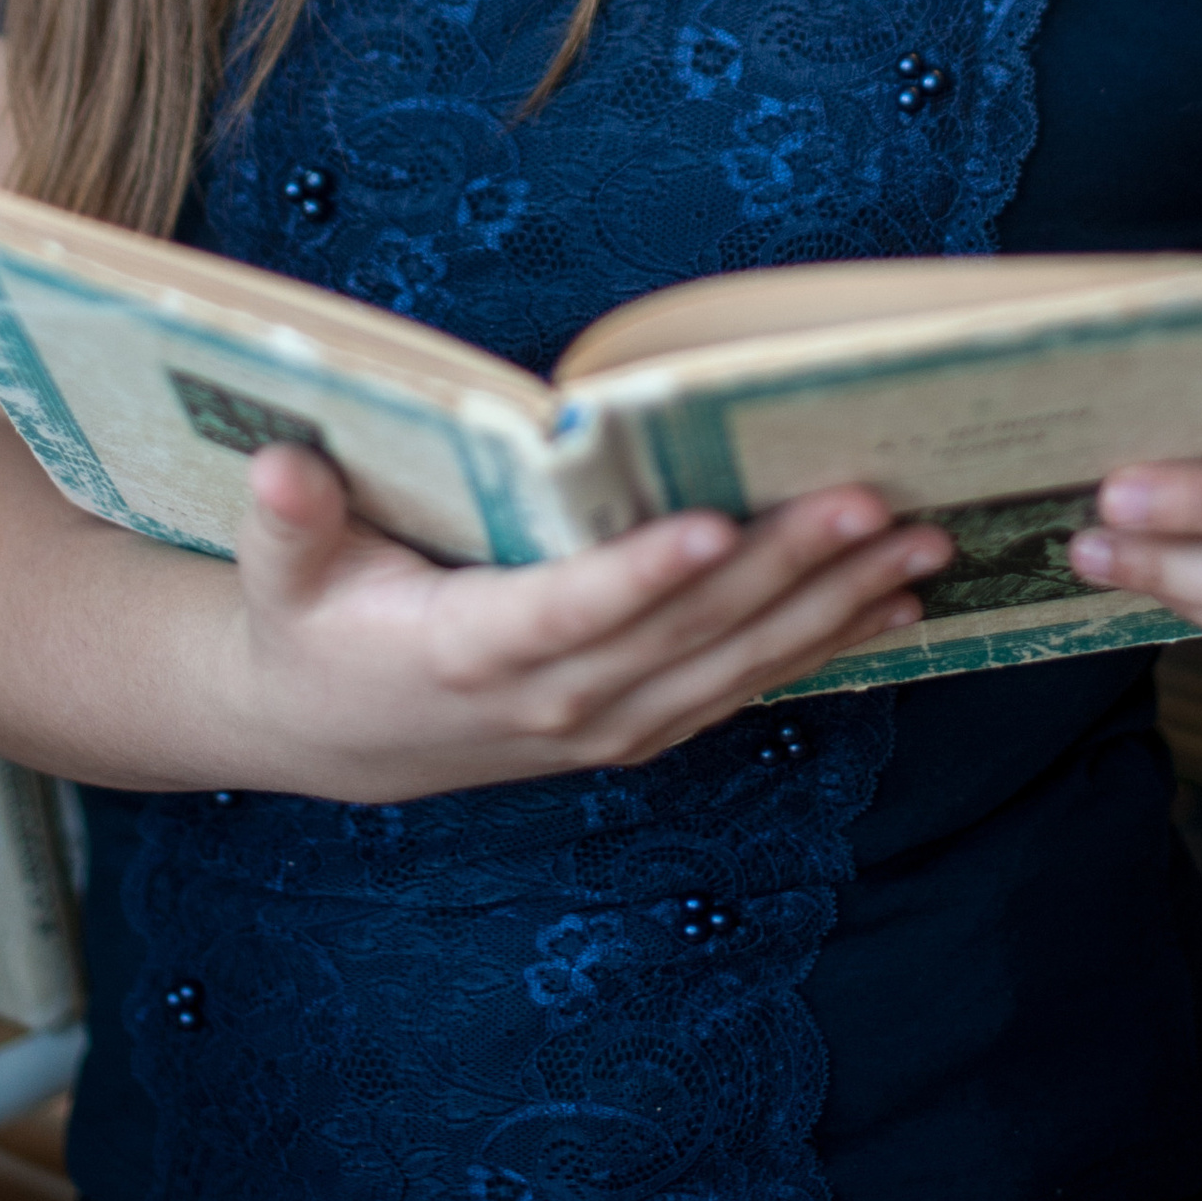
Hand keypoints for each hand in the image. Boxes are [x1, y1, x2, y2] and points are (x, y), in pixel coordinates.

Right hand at [227, 447, 951, 801]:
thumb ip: (289, 521)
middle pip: (684, 635)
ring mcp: (606, 726)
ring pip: (735, 667)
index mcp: (466, 654)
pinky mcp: (639, 728)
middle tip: (872, 499)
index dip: (641, 575)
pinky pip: (744, 690)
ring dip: (834, 607)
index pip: (568, 613)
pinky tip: (895, 603)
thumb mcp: (280, 572)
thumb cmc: (309, 624)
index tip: (712, 523)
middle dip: (785, 567)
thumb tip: (281, 466)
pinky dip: (824, 648)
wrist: (328, 733)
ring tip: (921, 543)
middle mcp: (552, 702)